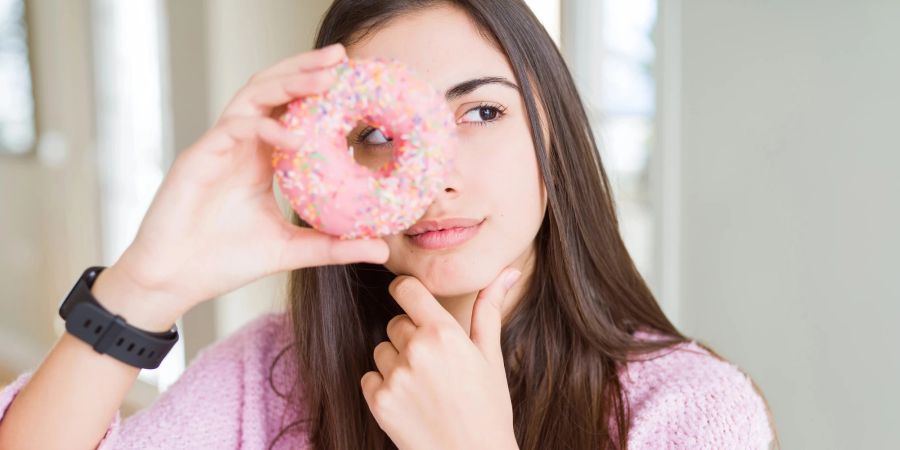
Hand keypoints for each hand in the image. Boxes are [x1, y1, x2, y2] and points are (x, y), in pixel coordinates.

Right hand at [93, 43, 388, 329]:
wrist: (174, 280)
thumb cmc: (224, 261)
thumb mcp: (290, 250)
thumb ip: (334, 245)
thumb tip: (383, 248)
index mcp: (260, 156)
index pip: (291, 109)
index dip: (319, 91)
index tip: (355, 80)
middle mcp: (240, 143)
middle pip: (273, 90)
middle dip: (306, 70)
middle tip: (342, 58)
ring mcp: (218, 146)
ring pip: (253, 97)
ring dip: (289, 83)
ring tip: (325, 78)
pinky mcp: (198, 158)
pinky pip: (233, 128)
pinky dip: (263, 127)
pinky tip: (292, 136)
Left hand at [361, 269, 522, 449]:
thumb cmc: (489, 409)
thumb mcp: (491, 357)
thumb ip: (489, 308)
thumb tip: (508, 270)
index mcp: (444, 333)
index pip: (406, 289)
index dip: (406, 292)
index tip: (411, 301)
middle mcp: (416, 350)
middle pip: (395, 323)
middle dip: (411, 337)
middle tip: (436, 366)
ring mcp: (395, 377)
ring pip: (382, 350)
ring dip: (396, 362)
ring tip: (425, 387)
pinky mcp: (379, 402)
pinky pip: (370, 378)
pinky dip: (384, 388)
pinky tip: (411, 403)